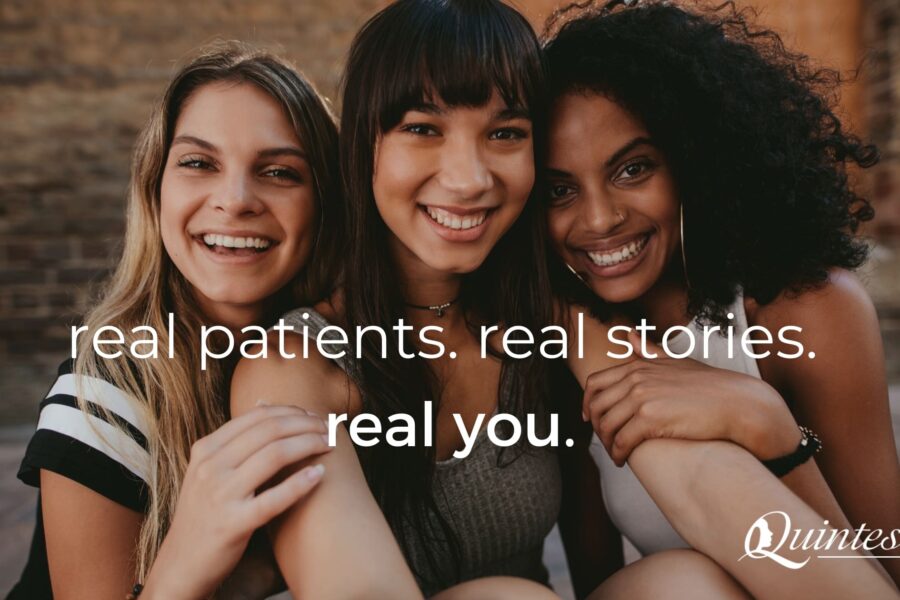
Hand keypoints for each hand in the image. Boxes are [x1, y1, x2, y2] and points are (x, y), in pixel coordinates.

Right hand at [142, 404, 330, 599]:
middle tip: (328, 429)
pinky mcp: (232, 523)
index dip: (291, 412)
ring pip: (274, 455)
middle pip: (269, 431)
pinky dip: (300, 483)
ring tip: (328, 446)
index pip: (256, 417)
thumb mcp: (209, 470)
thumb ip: (235, 441)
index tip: (313, 416)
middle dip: (305, 425)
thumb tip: (264, 403)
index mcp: (206, 449)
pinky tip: (319, 474)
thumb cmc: (204, 513)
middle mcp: (211, 466)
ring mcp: (220, 494)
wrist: (181, 563)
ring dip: (309, 445)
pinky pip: (273, 498)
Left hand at [582, 332, 800, 465]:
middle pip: (597, 406)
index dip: (587, 403)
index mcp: (638, 365)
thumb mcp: (676, 361)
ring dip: (607, 444)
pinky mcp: (650, 419)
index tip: (590, 418)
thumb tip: (628, 336)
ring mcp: (642, 398)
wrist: (737, 403)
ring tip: (616, 454)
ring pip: (607, 426)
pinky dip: (618, 453)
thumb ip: (649, 350)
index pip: (595, 382)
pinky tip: (623, 460)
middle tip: (605, 441)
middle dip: (596, 427)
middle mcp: (636, 379)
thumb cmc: (711, 385)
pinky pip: (622, 441)